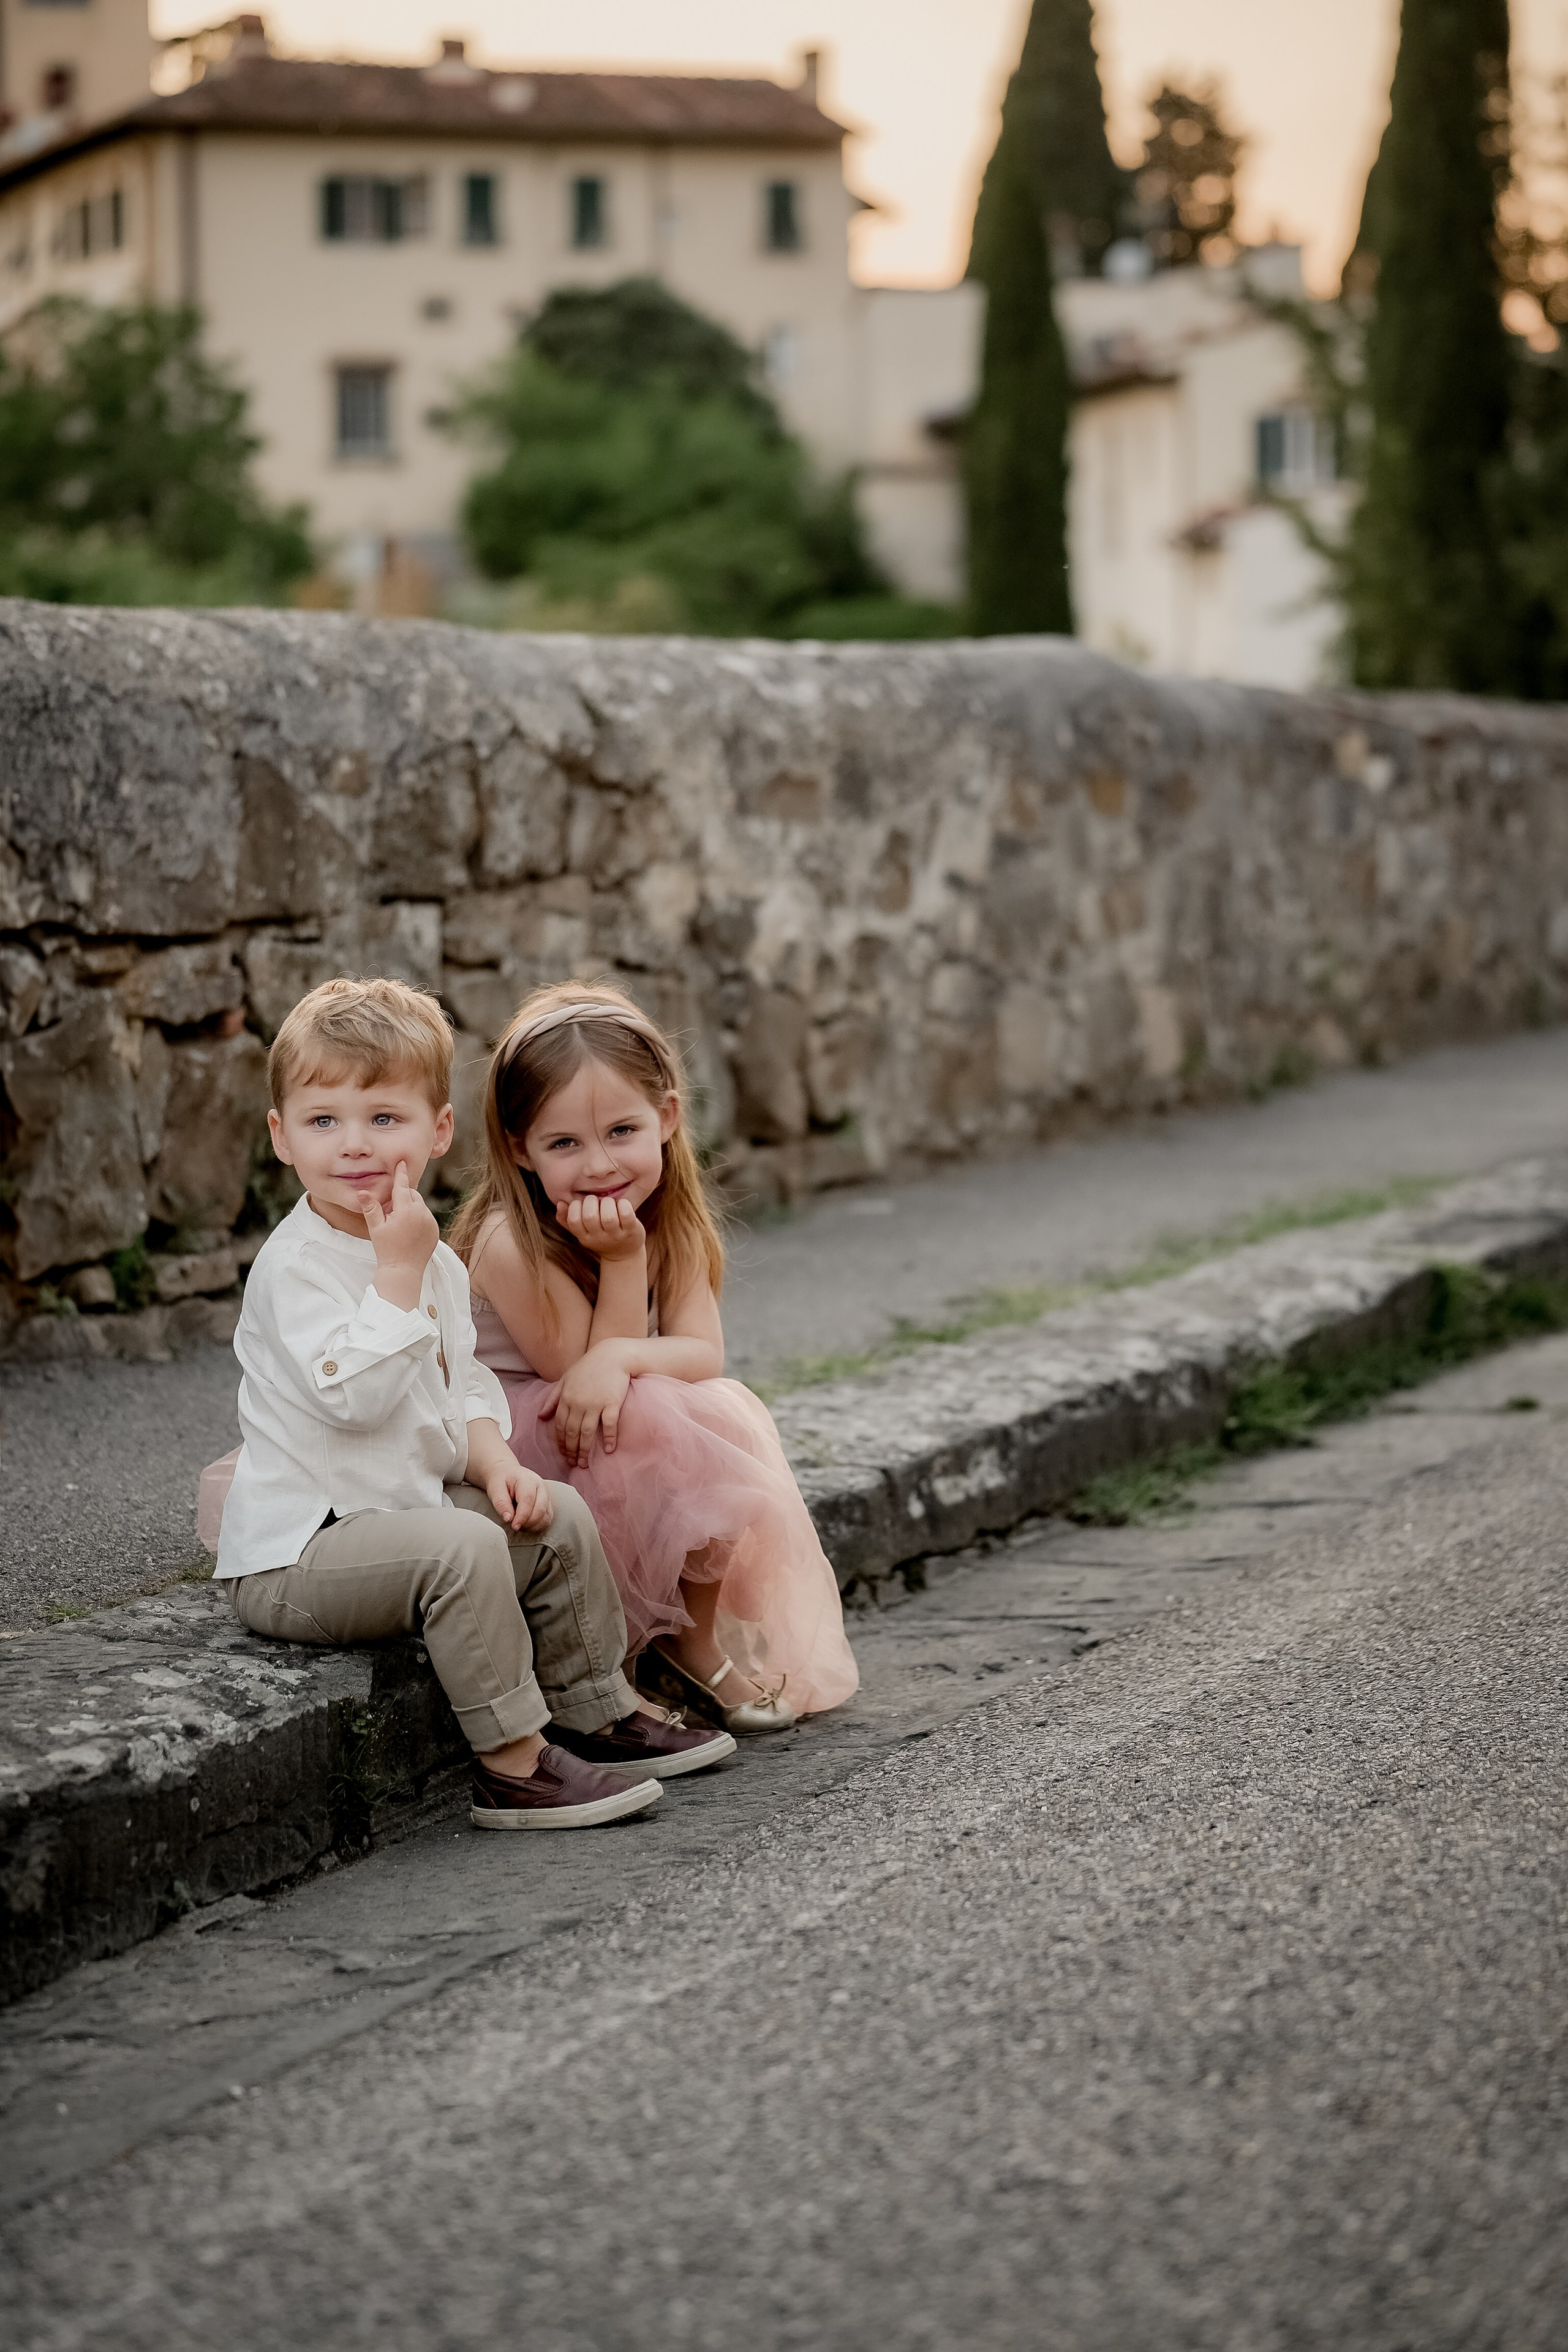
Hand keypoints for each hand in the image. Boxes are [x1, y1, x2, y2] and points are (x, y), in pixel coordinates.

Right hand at [362, 1161, 438, 1308]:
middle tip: (390, 1211)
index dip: (401, 1173)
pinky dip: (418, 1217)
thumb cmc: (387, 1249)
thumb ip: (371, 1208)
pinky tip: (409, 1230)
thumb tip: (362, 1192)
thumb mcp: (376, 1228)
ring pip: (420, 1205)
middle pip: (412, 1195)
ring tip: (399, 1223)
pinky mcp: (435, 1230)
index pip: (403, 1186)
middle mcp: (422, 1213)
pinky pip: (426, 1217)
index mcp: (406, 1209)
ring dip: (410, 1207)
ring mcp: (431, 1222)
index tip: (402, 1162)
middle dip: (402, 1197)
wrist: (403, 1271)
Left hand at [485, 1452, 553, 1533]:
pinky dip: (538, 1526)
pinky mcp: (547, 1503)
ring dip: (534, 1526)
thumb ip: (501, 1504)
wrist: (507, 1474)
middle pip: (540, 1510)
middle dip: (528, 1523)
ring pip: (547, 1516)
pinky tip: (527, 1525)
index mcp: (527, 1479)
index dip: (522, 1516)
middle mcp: (540, 1486)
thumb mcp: (495, 1489)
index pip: (528, 1500)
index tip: (514, 1526)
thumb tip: (508, 1519)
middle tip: (514, 1526)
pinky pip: (547, 1519)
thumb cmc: (501, 1481)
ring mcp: (546, 1495)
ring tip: (520, 1525)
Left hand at [538, 1345, 631, 1466]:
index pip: (560, 1426)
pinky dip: (609, 1438)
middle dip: (571, 1451)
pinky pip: (609, 1425)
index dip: (561, 1442)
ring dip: (585, 1450)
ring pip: (587, 1432)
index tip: (563, 1454)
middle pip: (572, 1432)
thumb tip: (541, 1417)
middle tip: (573, 1463)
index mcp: (566, 1397)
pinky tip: (608, 1450)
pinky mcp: (612, 1403)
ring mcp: (596, 1403)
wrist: (613, 1355)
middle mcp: (579, 1403)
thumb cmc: (589, 1367)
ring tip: (584, 1463)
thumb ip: (553, 1398)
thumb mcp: (565, 1379)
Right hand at [557, 1193, 644, 1261]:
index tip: (583, 1204)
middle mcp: (599, 1238)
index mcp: (584, 1237)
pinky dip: (624, 1204)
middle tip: (597, 1202)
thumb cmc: (601, 1236)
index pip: (574, 1220)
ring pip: (608, 1216)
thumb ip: (567, 1220)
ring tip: (609, 1203)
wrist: (624, 1254)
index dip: (576, 1206)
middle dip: (592, 1201)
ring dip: (608, 1203)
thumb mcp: (583, 1232)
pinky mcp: (631, 1231)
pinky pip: (626, 1215)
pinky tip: (622, 1204)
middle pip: (590, 1216)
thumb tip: (560, 1203)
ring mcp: (616, 1235)